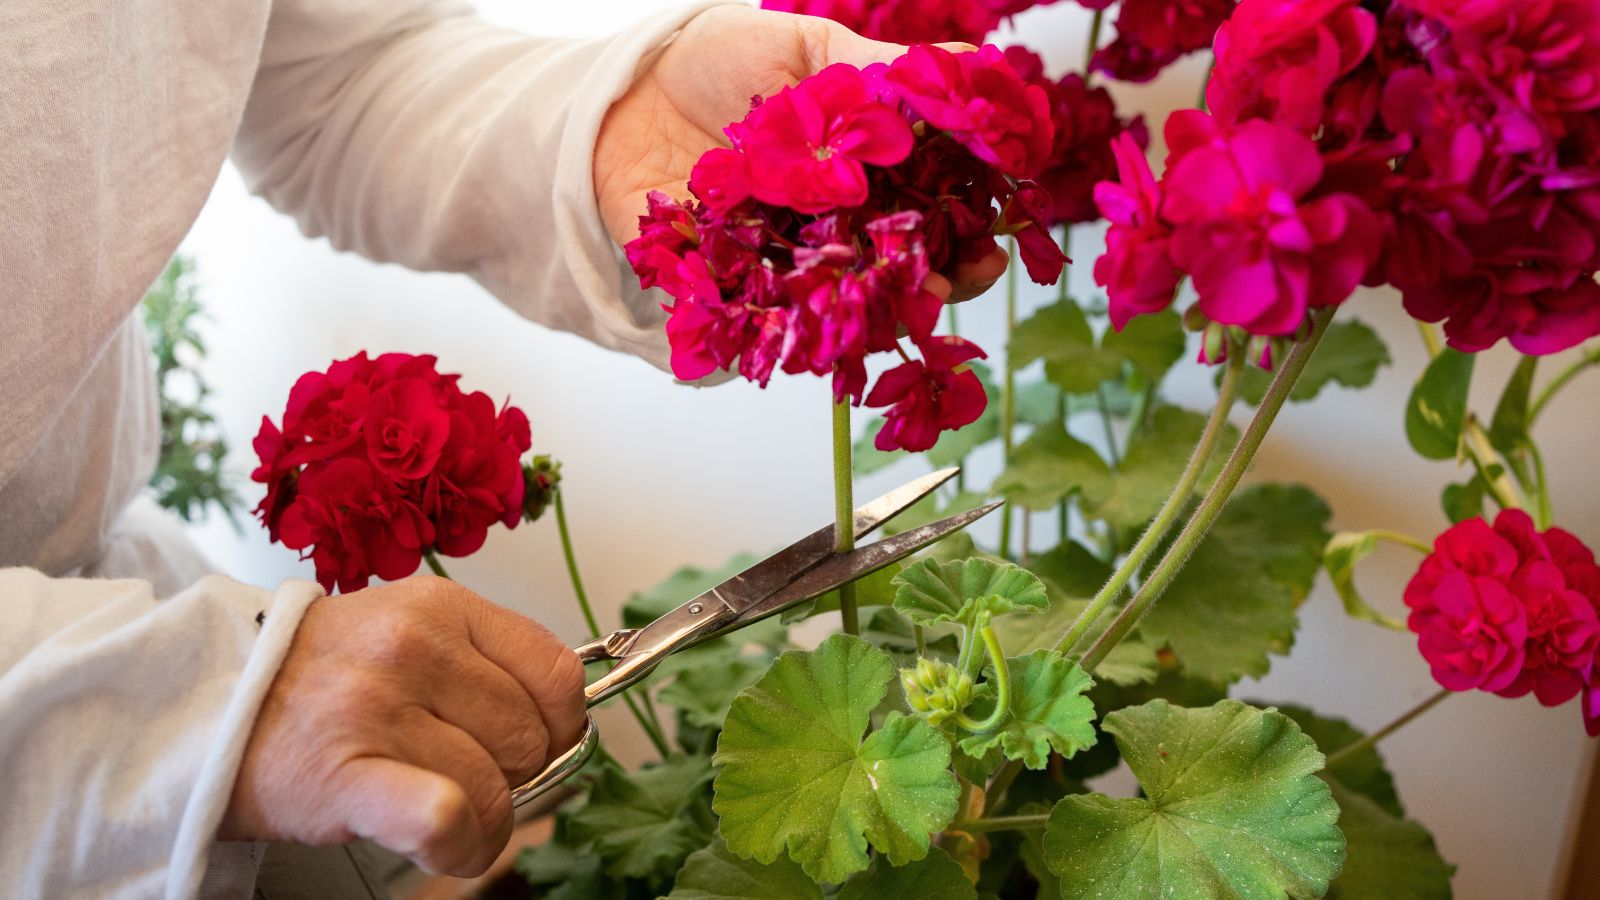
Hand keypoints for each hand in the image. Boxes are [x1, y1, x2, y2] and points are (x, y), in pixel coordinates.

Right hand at [219, 577, 586, 876]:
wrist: (210, 706)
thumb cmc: (321, 678)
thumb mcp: (410, 630)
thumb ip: (486, 660)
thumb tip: (567, 717)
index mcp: (442, 608)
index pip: (557, 674)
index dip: (560, 723)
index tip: (537, 742)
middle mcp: (414, 648)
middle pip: (530, 739)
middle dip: (513, 776)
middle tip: (468, 778)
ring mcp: (378, 708)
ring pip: (494, 791)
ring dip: (482, 825)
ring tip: (442, 814)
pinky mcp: (348, 775)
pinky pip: (445, 816)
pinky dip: (458, 843)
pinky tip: (442, 842)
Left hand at [594, 6, 1008, 301]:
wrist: (620, 96)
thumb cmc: (715, 63)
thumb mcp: (807, 48)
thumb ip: (879, 72)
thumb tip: (972, 76)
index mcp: (866, 169)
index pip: (935, 207)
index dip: (972, 223)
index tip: (998, 229)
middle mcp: (834, 226)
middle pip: (902, 268)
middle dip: (940, 278)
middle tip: (961, 275)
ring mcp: (786, 264)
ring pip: (848, 304)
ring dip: (882, 310)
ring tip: (909, 301)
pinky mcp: (732, 290)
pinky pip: (772, 321)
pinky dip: (801, 326)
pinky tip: (829, 319)